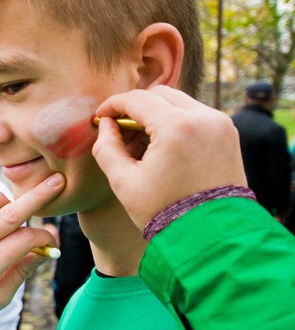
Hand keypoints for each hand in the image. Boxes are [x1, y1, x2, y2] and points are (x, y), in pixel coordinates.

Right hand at [92, 86, 246, 231]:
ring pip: (179, 102)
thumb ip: (107, 148)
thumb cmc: (163, 211)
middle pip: (160, 94)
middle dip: (135, 107)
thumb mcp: (124, 182)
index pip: (137, 99)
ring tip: (141, 142)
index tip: (100, 118)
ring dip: (156, 114)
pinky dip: (176, 122)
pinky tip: (162, 146)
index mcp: (177, 127)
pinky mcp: (228, 134)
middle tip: (119, 129)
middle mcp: (203, 118)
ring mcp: (220, 124)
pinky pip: (196, 115)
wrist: (210, 235)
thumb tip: (106, 125)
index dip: (113, 105)